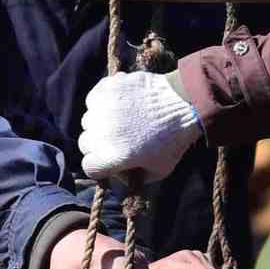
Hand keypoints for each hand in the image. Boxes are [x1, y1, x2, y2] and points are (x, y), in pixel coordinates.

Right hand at [80, 70, 203, 185]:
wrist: (183, 103)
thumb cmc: (173, 139)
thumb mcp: (158, 171)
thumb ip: (136, 179)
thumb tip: (123, 178)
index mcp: (111, 156)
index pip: (89, 167)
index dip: (101, 167)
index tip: (111, 162)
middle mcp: (101, 133)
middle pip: (86, 144)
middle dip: (99, 146)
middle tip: (118, 141)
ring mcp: (101, 109)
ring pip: (88, 121)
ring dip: (100, 123)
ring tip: (121, 121)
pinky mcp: (106, 89)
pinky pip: (93, 99)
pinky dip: (102, 102)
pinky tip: (118, 105)